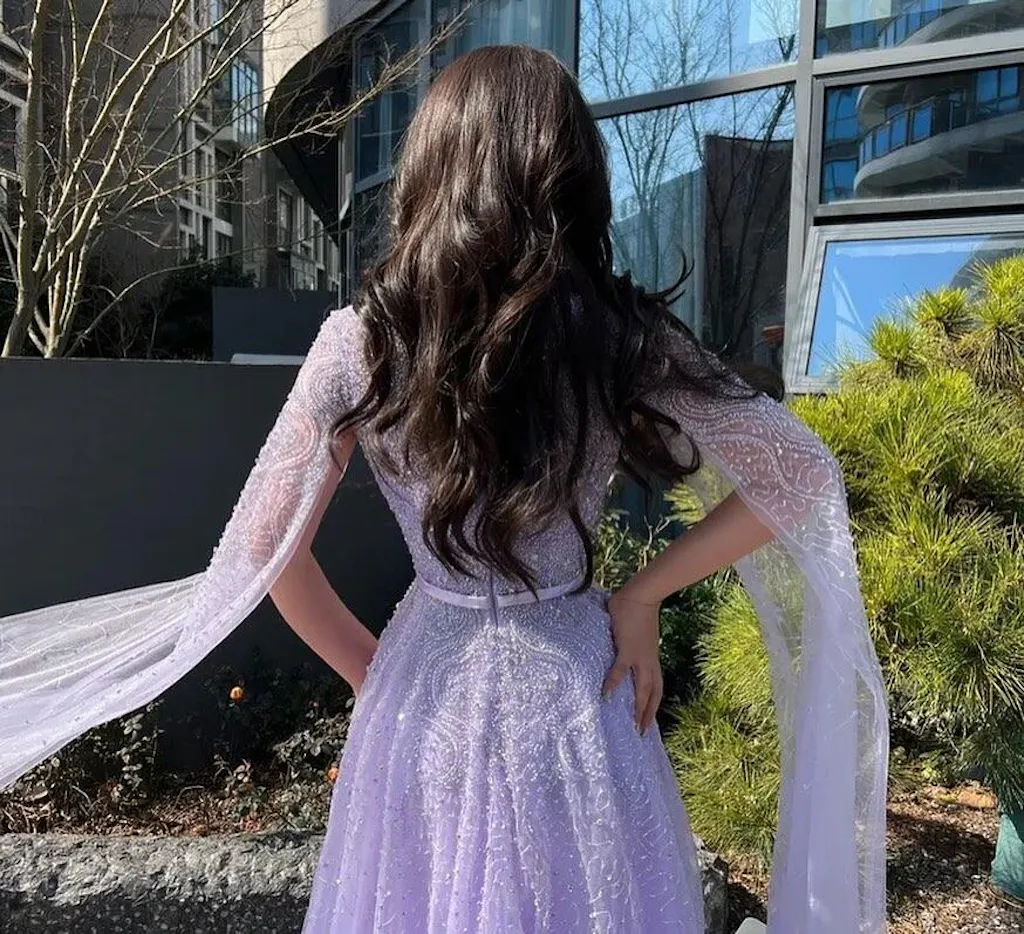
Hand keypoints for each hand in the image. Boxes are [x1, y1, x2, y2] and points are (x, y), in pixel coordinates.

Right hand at [601, 587, 662, 734]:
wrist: (641, 596)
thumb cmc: (636, 608)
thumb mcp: (634, 632)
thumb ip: (626, 639)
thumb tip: (614, 638)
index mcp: (651, 657)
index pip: (656, 684)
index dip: (653, 702)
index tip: (649, 718)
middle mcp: (649, 661)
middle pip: (654, 692)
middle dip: (649, 712)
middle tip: (642, 732)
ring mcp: (640, 657)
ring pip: (644, 688)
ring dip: (640, 708)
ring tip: (634, 725)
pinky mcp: (628, 651)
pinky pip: (620, 672)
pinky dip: (614, 684)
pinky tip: (606, 696)